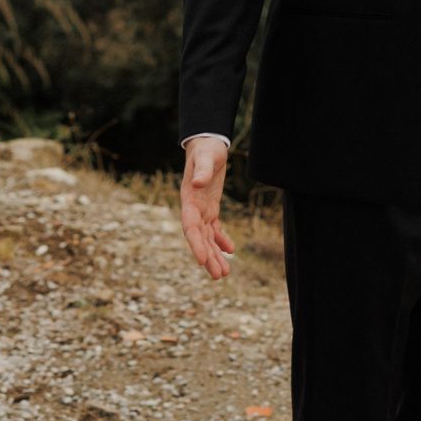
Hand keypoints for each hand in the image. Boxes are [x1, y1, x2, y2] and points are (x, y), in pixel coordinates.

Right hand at [180, 138, 235, 281]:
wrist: (207, 144)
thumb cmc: (206, 150)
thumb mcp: (207, 157)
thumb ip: (202, 170)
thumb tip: (198, 182)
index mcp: (189, 199)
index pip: (190, 226)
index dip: (195, 244)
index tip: (202, 260)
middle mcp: (193, 208)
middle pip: (199, 238)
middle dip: (208, 257)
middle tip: (218, 276)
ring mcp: (201, 210)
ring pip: (207, 238)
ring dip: (214, 255)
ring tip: (224, 273)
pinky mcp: (210, 208)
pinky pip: (214, 229)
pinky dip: (221, 241)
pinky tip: (231, 250)